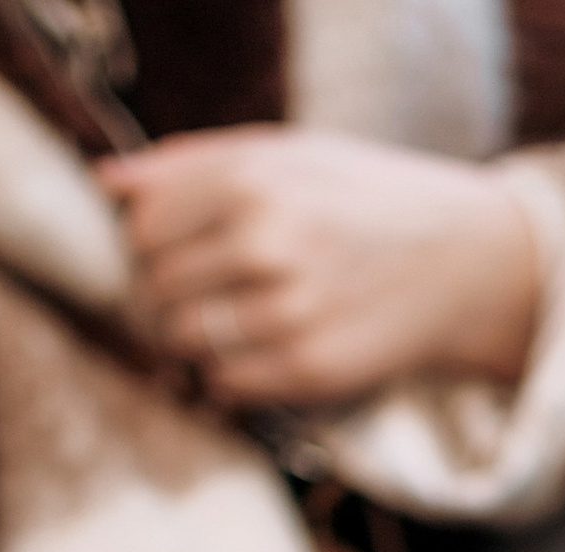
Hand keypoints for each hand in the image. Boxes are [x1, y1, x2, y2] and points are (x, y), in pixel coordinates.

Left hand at [99, 127, 538, 408]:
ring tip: (234, 319)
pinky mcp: (311, 370)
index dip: (152, 244)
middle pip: (157, 287)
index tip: (180, 247)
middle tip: (210, 290)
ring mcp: (289, 312)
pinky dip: (228, 375)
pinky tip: (260, 351)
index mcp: (252, 179)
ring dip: (195, 337)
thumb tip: (105, 182)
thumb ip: (194, 163)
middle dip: (170, 293)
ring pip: (184, 340)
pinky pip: (224, 384)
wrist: (460, 261)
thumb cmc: (360, 201)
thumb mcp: (286, 154)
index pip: (143, 228)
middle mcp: (267, 243)